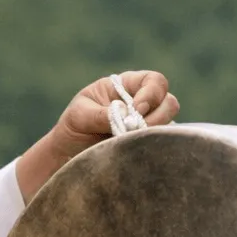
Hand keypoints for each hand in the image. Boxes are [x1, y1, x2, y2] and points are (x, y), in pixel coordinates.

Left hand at [15, 70, 180, 200]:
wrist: (67, 156)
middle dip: (157, 116)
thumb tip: (126, 115)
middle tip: (135, 129)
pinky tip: (135, 152)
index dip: (152, 93)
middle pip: (169, 103)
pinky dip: (152, 148)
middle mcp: (142, 104)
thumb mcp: (80, 116)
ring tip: (128, 141)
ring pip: (169, 125)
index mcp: (126, 87)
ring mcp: (147, 126)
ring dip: (153, 133)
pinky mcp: (146, 146)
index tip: (137, 109)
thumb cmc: (72, 128)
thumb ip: (101, 114)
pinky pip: (161, 145)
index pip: (154, 81)